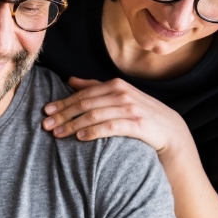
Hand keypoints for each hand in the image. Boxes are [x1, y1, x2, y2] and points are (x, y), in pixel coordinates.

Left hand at [42, 77, 188, 157]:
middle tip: (46, 125)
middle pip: (85, 104)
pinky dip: (92, 131)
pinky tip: (79, 138)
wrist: (171, 131)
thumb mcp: (119, 97)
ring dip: (73, 125)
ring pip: (94, 115)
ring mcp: (130, 108)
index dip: (63, 102)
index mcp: (115, 85)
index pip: (83, 93)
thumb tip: (70, 79)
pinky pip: (109, 127)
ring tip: (58, 134)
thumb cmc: (140, 114)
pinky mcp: (136, 124)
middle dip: (63, 114)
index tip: (46, 112)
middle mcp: (122, 93)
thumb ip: (95, 87)